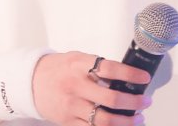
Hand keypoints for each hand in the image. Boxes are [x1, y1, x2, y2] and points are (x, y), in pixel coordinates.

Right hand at [32, 51, 151, 125]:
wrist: (31, 82)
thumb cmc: (58, 68)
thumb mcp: (77, 58)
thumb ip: (97, 67)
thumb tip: (124, 77)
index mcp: (79, 65)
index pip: (109, 68)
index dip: (130, 73)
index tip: (144, 77)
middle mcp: (75, 85)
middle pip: (111, 98)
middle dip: (134, 102)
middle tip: (145, 101)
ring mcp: (71, 106)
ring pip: (104, 120)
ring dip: (126, 122)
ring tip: (138, 118)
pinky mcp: (68, 122)